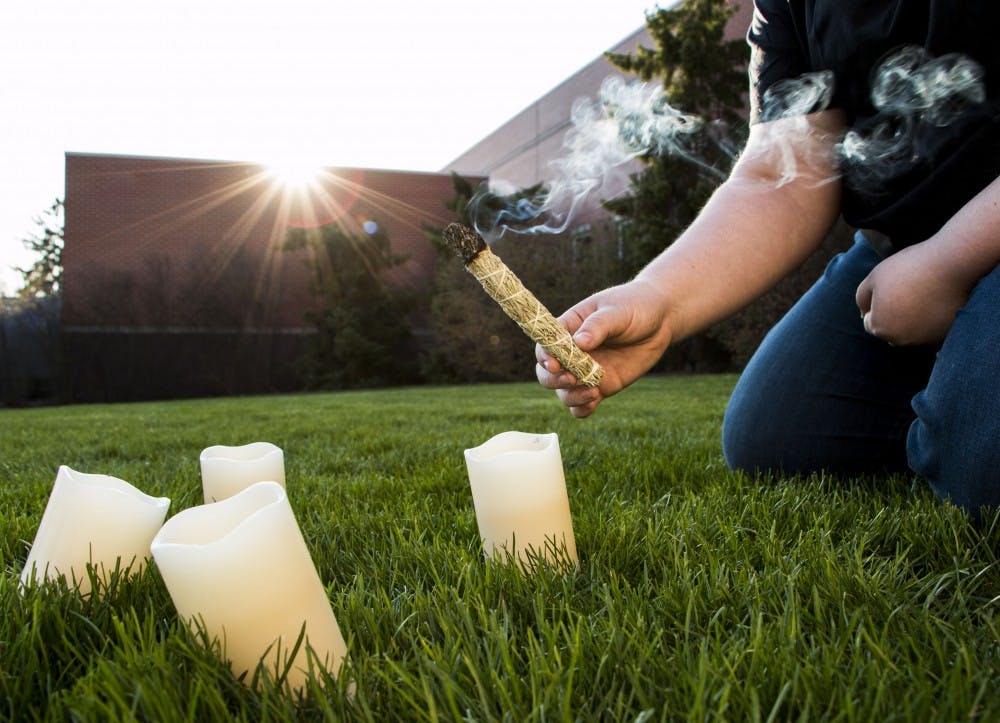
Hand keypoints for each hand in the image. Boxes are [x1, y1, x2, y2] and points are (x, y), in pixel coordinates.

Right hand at [535, 279, 673, 417]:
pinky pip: (583, 404)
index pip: (546, 344)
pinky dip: (582, 408)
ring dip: (571, 396)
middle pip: (547, 373)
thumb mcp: (616, 311)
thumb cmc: (634, 306)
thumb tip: (579, 342)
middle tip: (572, 379)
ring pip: (564, 392)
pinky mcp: (601, 386)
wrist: (660, 320)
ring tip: (593, 392)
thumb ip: (597, 327)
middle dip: (555, 380)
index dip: (545, 356)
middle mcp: (572, 353)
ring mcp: (585, 372)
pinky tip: (594, 403)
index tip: (555, 364)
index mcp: (569, 328)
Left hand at [855, 240, 971, 345]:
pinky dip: (932, 320)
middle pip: (891, 329)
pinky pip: (932, 330)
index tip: (893, 286)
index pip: (871, 321)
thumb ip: (863, 297)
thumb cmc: (909, 267)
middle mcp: (899, 340)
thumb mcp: (874, 277)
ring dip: (914, 319)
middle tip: (910, 289)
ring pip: (912, 331)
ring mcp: (923, 341)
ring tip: (925, 293)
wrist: (952, 264)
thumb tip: (864, 312)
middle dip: (894, 314)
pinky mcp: (945, 336)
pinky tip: (938, 301)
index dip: (878, 303)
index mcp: (879, 327)